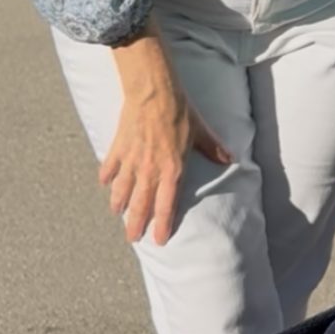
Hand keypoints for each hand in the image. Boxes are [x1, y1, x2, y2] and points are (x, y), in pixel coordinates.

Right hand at [100, 56, 230, 245]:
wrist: (153, 93)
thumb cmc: (179, 111)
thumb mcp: (200, 130)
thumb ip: (213, 148)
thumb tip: (229, 159)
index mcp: (172, 170)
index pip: (167, 205)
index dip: (162, 224)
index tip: (159, 239)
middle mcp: (150, 171)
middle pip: (141, 204)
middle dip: (136, 223)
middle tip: (132, 238)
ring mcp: (132, 161)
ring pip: (122, 190)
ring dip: (119, 203)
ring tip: (117, 212)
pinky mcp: (118, 149)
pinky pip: (109, 168)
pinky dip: (106, 176)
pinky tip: (105, 182)